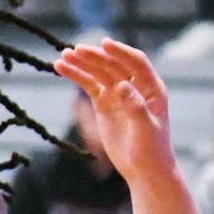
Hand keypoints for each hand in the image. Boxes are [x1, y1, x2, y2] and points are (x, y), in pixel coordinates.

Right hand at [55, 39, 176, 182]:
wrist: (143, 170)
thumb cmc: (151, 151)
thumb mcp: (146, 130)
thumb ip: (135, 107)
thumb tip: (122, 85)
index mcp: (151, 89)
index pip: (136, 63)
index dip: (121, 52)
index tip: (104, 43)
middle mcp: (135, 86)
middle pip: (113, 65)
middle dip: (95, 57)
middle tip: (75, 51)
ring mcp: (118, 93)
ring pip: (98, 72)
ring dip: (82, 63)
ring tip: (63, 56)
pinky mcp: (104, 103)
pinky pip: (89, 84)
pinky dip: (76, 75)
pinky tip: (61, 68)